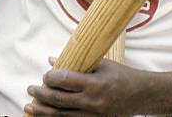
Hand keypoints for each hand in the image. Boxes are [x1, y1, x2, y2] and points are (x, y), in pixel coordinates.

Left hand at [25, 59, 150, 115]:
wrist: (142, 95)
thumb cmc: (120, 75)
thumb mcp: (99, 64)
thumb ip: (75, 63)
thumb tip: (51, 60)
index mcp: (94, 83)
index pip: (65, 80)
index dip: (50, 78)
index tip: (44, 75)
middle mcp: (93, 101)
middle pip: (60, 100)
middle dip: (41, 95)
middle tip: (30, 89)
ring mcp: (94, 115)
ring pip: (62, 116)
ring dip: (43, 111)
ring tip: (30, 107)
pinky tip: (46, 116)